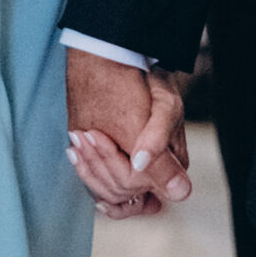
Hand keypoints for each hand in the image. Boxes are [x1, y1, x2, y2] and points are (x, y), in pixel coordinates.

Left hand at [64, 48, 192, 218]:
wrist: (121, 64)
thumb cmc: (147, 81)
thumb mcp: (163, 108)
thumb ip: (164, 145)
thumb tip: (179, 192)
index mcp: (174, 162)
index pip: (140, 185)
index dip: (117, 165)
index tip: (98, 137)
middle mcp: (156, 173)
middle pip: (122, 190)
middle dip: (99, 161)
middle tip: (82, 134)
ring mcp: (137, 172)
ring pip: (109, 192)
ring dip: (89, 165)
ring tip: (77, 138)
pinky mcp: (119, 168)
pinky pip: (101, 188)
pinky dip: (86, 171)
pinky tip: (76, 153)